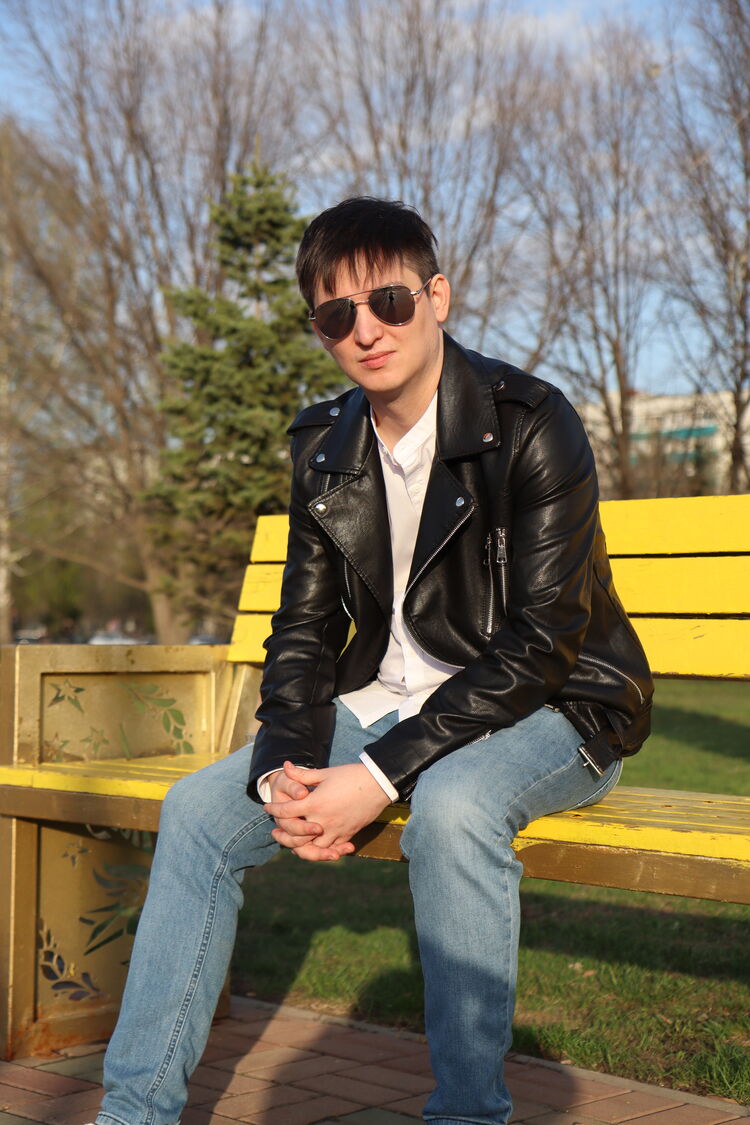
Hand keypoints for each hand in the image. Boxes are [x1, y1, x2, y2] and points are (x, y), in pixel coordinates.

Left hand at [264, 761, 390, 861]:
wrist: (378, 784)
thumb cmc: (351, 775)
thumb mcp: (325, 773)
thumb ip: (302, 775)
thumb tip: (285, 766)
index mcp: (315, 803)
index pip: (286, 811)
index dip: (273, 810)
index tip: (267, 808)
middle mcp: (322, 821)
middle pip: (295, 836)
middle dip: (282, 835)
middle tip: (275, 832)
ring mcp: (335, 831)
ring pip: (312, 849)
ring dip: (299, 848)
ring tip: (292, 844)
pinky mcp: (347, 835)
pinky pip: (330, 850)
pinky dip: (320, 852)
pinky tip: (313, 847)